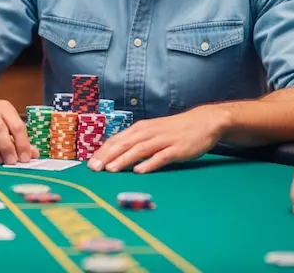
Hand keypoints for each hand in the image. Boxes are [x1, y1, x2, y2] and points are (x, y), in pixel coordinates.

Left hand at [88, 106, 227, 173]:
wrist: (202, 121)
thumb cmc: (174, 130)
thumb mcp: (152, 132)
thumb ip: (136, 141)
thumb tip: (116, 154)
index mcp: (140, 128)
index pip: (116, 140)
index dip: (103, 151)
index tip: (90, 164)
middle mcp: (148, 132)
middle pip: (124, 144)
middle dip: (107, 156)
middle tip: (94, 168)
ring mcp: (163, 140)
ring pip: (139, 150)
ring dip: (124, 160)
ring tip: (111, 170)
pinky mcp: (177, 149)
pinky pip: (161, 157)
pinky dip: (149, 163)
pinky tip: (140, 171)